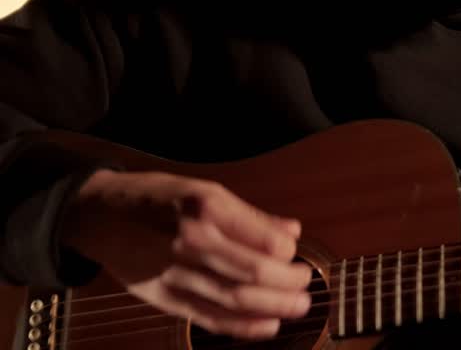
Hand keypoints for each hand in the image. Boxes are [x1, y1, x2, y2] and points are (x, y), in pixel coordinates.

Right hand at [61, 169, 312, 338]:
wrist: (98, 215)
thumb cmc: (156, 198)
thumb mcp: (205, 190)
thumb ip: (250, 215)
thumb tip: (292, 231)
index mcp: (206, 208)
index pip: (264, 240)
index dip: (289, 252)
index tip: (295, 253)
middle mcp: (192, 241)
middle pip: (254, 272)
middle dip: (289, 282)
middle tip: (306, 283)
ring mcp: (176, 273)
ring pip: (236, 298)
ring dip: (275, 306)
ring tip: (299, 306)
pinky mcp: (165, 298)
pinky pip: (210, 317)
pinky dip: (243, 326)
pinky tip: (269, 326)